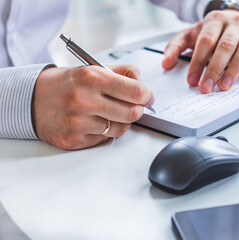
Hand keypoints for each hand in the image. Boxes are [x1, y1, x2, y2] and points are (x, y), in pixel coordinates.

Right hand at [32, 65, 153, 149]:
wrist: (31, 99)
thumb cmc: (66, 83)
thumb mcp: (92, 68)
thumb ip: (122, 73)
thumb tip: (144, 85)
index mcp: (92, 78)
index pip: (136, 91)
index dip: (147, 95)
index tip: (147, 97)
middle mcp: (84, 100)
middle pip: (132, 113)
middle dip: (138, 109)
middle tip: (135, 106)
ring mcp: (78, 122)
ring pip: (121, 129)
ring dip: (122, 121)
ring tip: (113, 113)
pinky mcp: (74, 140)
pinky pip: (105, 139)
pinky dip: (106, 131)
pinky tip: (97, 122)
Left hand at [162, 10, 238, 92]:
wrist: (238, 16)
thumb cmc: (213, 30)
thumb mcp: (192, 34)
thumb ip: (176, 46)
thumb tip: (165, 63)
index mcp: (214, 20)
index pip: (205, 41)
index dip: (198, 62)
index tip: (191, 80)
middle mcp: (234, 23)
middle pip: (225, 46)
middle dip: (214, 69)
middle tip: (206, 88)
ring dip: (234, 70)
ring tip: (224, 87)